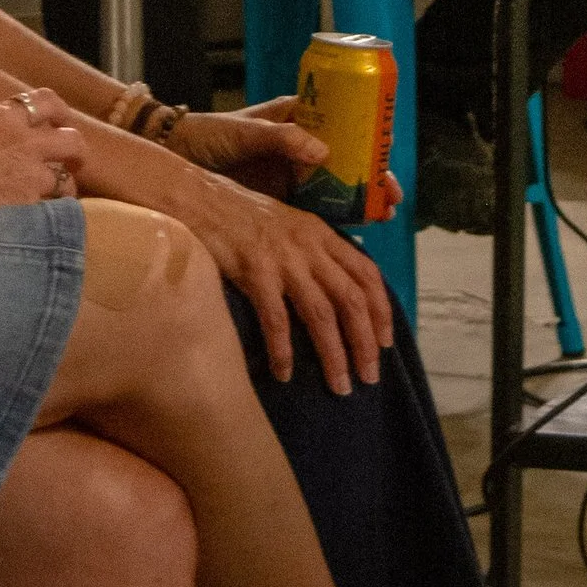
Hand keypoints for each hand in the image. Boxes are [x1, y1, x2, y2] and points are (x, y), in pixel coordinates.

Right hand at [0, 95, 86, 210]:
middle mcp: (22, 138)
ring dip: (63, 191)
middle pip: (73, 139)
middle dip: (76, 154)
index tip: (61, 124)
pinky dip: (50, 217)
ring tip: (53, 202)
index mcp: (2, 115)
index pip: (47, 100)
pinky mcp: (28, 203)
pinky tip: (40, 223)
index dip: (61, 113)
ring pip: (68, 180)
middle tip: (72, 165)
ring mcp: (29, 171)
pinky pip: (52, 210)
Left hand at [167, 103, 401, 219]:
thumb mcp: (243, 132)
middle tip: (391, 200)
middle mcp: (300, 147)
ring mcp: (292, 175)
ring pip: (335, 189)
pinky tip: (350, 237)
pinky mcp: (280, 203)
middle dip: (372, 178)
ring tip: (381, 219)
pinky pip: (314, 213)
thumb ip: (280, 138)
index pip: (344, 126)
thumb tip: (323, 151)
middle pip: (347, 161)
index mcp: (296, 119)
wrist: (176, 158)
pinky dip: (333, 223)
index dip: (370, 143)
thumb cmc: (207, 134)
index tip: (387, 161)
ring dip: (358, 202)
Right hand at [176, 169, 394, 389]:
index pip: (367, 273)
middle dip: (365, 343)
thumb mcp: (291, 224)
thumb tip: (340, 290)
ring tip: (340, 386)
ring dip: (333, 355)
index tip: (385, 343)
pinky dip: (284, 350)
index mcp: (322, 233)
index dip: (382, 310)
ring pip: (321, 315)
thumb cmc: (244, 216)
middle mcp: (309, 245)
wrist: (201, 200)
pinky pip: (277, 320)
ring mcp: (283, 258)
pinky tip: (284, 373)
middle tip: (369, 377)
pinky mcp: (255, 270)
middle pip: (350, 300)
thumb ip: (317, 251)